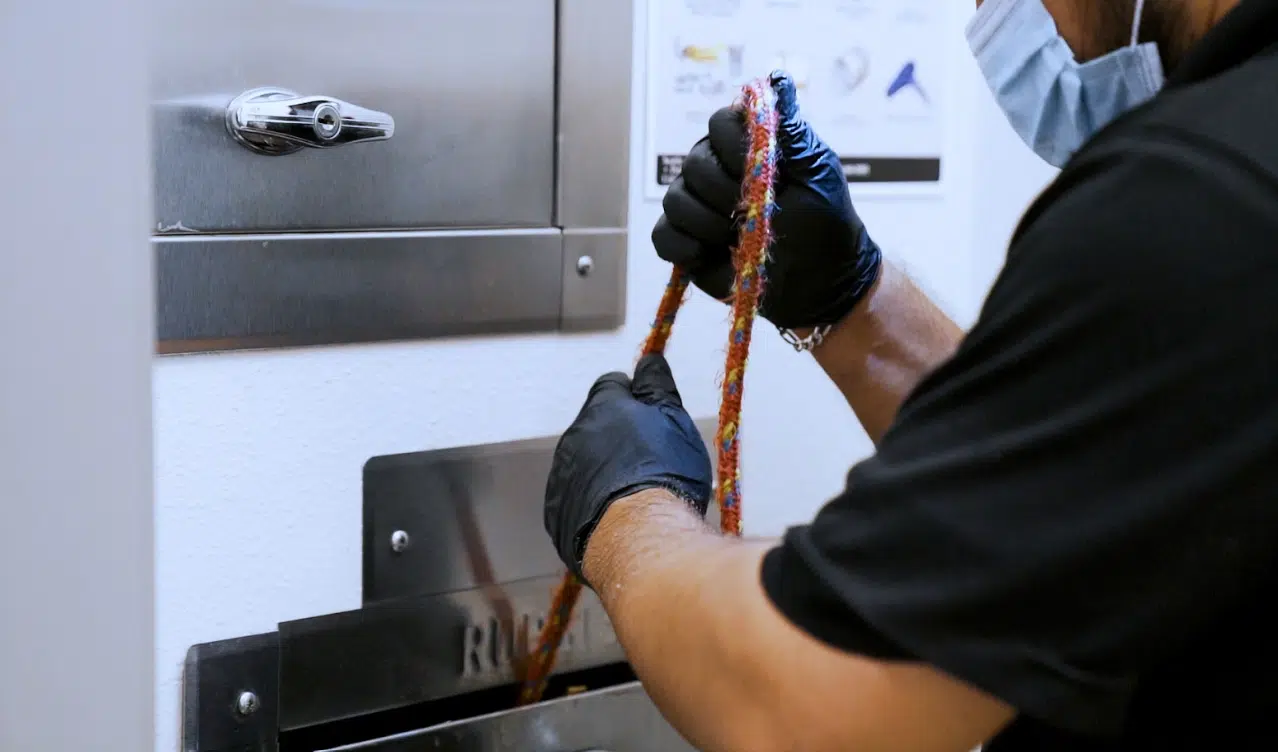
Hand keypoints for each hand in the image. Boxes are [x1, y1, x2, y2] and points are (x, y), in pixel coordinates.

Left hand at [544, 354, 712, 580]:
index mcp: (601, 407)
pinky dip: (591, 501)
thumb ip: (657, 385)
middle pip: (596, 425)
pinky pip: (573, 497)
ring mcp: (561, 476)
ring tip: (635, 493)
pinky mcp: (557, 512)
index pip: (612, 385)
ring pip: (583, 462)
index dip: (634, 397)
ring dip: (603, 470)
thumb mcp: (673, 419)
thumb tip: (648, 360)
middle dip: (618, 436)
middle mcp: (574, 436)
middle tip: (650, 460)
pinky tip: (616, 515)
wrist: (637, 537)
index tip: (651, 414)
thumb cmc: (661, 474)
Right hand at [651, 71, 881, 330]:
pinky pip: (663, 237)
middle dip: (722, 192)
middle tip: (752, 214)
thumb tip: (777, 80)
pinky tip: (708, 255)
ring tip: (737, 240)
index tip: (758, 171)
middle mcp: (715, 171)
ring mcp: (698, 208)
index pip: (719, 123)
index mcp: (746, 147)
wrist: (821, 283)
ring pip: (675, 200)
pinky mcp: (687, 244)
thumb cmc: (825, 223)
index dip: (732, 146)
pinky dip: (682, 247)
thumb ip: (790, 130)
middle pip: (693, 163)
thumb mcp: (817, 171)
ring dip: (706, 223)